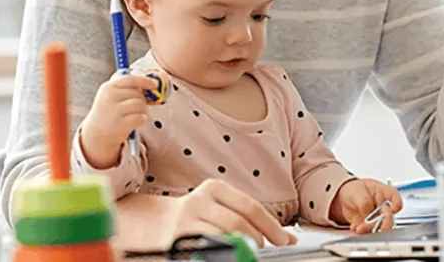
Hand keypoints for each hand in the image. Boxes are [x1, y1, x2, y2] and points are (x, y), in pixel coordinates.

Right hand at [79, 71, 156, 168]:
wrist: (97, 134)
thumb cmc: (108, 112)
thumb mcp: (110, 95)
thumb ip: (126, 87)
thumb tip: (150, 83)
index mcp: (108, 87)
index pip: (131, 79)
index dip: (145, 81)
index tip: (155, 84)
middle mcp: (110, 97)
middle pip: (138, 93)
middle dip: (142, 100)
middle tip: (135, 107)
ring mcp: (115, 111)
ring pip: (141, 105)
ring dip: (143, 110)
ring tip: (134, 114)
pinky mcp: (121, 124)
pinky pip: (141, 117)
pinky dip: (141, 119)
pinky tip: (133, 122)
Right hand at [168, 180, 297, 247]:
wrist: (155, 223)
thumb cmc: (196, 216)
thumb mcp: (221, 209)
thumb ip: (250, 219)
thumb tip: (287, 238)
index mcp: (215, 188)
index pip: (250, 206)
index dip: (270, 225)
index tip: (284, 240)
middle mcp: (200, 200)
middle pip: (238, 222)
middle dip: (256, 239)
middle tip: (264, 250)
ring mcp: (187, 219)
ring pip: (223, 236)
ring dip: (241, 248)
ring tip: (247, 254)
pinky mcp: (179, 238)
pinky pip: (208, 247)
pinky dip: (224, 253)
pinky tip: (229, 255)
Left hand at [329, 179, 402, 233]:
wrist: (344, 197)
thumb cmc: (355, 189)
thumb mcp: (358, 191)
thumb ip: (365, 203)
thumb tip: (367, 215)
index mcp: (384, 193)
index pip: (395, 198)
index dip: (396, 205)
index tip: (392, 210)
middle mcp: (383, 206)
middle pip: (389, 216)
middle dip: (385, 224)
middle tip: (379, 227)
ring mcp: (377, 217)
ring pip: (378, 226)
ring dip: (369, 229)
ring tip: (359, 228)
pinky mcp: (369, 225)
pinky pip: (368, 231)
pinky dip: (361, 231)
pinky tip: (355, 227)